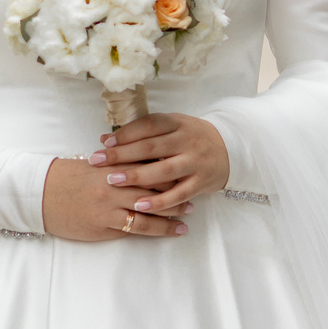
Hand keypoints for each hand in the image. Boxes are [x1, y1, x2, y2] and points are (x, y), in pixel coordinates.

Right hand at [43, 153, 189, 241]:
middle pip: (154, 184)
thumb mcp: (91, 165)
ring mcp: (110, 205)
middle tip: (195, 191)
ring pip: (151, 208)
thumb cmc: (64, 177)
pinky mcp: (105, 224)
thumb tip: (139, 163)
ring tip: (189, 213)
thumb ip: (115, 164)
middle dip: (177, 188)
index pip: (147, 163)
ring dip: (173, 211)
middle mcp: (114, 183)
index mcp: (111, 165)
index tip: (184, 168)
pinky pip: (138, 227)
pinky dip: (159, 228)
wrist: (40, 195)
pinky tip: (173, 230)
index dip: (169, 167)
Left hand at [88, 112, 231, 217]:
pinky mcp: (201, 183)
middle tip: (97, 161)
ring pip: (164, 171)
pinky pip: (178, 194)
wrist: (230, 149)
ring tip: (112, 181)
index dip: (126, 134)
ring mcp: (195, 162)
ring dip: (136, 176)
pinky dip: (159, 202)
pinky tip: (139, 205)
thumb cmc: (189, 138)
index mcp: (178, 122)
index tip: (104, 143)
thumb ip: (140, 133)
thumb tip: (104, 140)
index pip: (149, 125)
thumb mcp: (170, 127)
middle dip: (122, 155)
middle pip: (151, 147)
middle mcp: (188, 141)